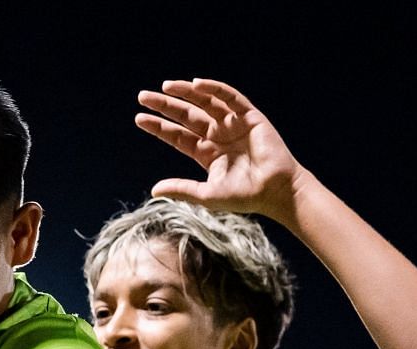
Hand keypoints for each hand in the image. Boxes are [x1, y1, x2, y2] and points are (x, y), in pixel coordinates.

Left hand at [137, 79, 306, 220]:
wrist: (276, 191)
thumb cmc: (244, 196)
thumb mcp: (207, 194)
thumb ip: (182, 189)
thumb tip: (154, 190)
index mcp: (207, 152)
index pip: (178, 136)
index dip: (159, 127)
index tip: (139, 118)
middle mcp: (218, 135)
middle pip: (187, 115)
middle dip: (166, 105)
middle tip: (142, 96)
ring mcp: (233, 124)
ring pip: (205, 102)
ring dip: (186, 92)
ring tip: (165, 86)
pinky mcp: (249, 116)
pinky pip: (230, 97)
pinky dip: (214, 88)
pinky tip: (196, 83)